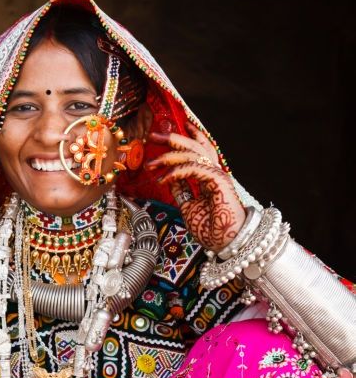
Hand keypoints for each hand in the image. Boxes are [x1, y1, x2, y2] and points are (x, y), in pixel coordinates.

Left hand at [146, 123, 245, 252]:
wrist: (226, 244)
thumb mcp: (189, 207)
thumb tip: (170, 180)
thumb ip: (182, 191)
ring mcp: (217, 175)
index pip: (198, 150)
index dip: (185, 138)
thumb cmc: (211, 230)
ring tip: (151, 164)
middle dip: (174, 138)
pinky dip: (177, 172)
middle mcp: (214, 172)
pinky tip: (164, 179)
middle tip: (153, 136)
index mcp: (209, 176)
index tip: (166, 133)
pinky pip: (194, 168)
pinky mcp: (218, 180)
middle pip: (195, 146)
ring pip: (193, 154)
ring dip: (169, 156)